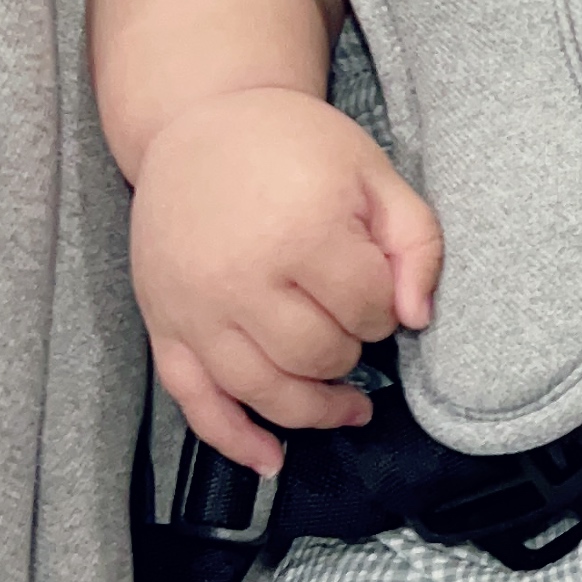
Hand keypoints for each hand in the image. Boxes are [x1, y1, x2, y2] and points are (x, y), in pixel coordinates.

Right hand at [129, 85, 442, 475]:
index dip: (385, 309)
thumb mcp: (374, 173)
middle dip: (351, 352)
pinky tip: (270, 459)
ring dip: (313, 408)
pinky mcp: (164, 324)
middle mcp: (241, 275)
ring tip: (345, 405)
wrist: (198, 121)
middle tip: (353, 325)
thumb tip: (417, 320)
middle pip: (318, 356)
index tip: (378, 288)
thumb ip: (416, 243)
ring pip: (265, 391)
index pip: (367, 309)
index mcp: (300, 230)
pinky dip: (232, 440)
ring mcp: (195, 306)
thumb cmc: (293, 145)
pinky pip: (194, 400)